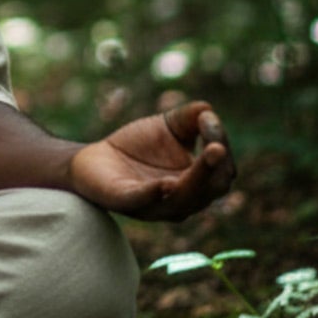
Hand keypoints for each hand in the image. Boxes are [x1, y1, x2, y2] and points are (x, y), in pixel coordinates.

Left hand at [68, 100, 234, 221]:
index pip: (222, 172)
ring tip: (206, 156)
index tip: (208, 121)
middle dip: (214, 168)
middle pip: (209, 189)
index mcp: (198, 184)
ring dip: (195, 180)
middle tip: (217, 147)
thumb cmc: (138, 145)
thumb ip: (191, 116)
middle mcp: (182, 201)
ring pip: (183, 200)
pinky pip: (142, 201)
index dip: (221, 147)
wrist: (94, 158)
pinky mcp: (124, 202)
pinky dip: (155, 194)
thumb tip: (208, 112)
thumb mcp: (169, 125)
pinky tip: (166, 184)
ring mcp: (154, 206)